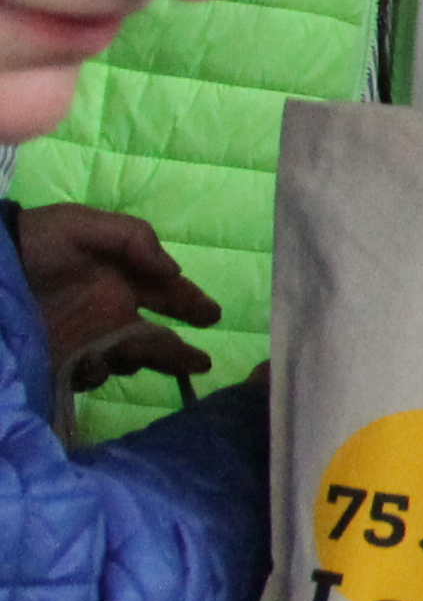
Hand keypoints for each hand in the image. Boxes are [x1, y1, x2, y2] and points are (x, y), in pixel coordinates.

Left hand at [15, 204, 215, 389]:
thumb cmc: (32, 243)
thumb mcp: (81, 225)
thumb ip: (133, 238)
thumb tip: (174, 271)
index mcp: (121, 279)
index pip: (167, 295)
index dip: (192, 304)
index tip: (211, 317)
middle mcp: (111, 312)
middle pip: (156, 337)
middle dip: (178, 351)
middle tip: (199, 362)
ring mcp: (88, 339)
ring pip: (129, 360)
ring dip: (136, 362)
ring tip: (125, 355)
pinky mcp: (64, 360)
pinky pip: (92, 375)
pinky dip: (96, 373)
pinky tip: (87, 363)